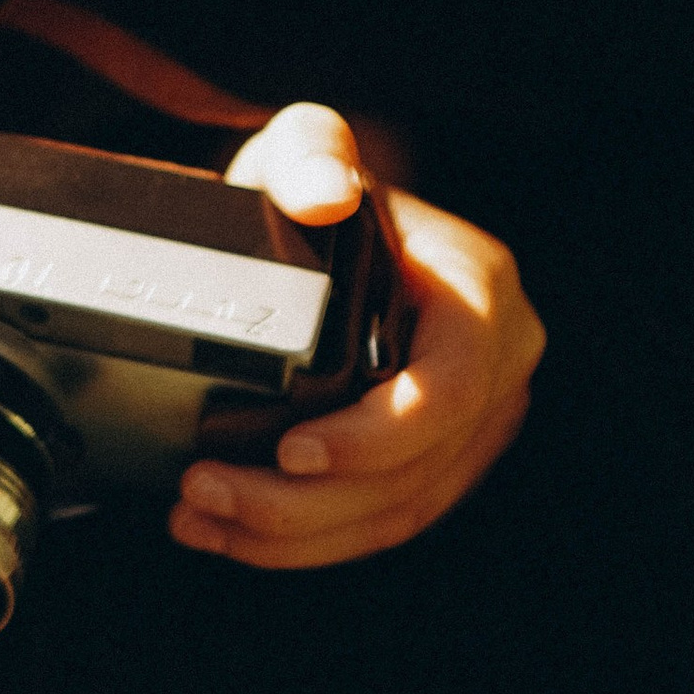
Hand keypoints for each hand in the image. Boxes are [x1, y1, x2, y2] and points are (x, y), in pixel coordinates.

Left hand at [168, 104, 543, 567]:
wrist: (329, 234)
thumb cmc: (321, 194)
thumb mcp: (308, 153)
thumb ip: (310, 152)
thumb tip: (324, 194)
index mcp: (481, 296)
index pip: (449, 389)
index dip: (374, 436)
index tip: (288, 450)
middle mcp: (495, 369)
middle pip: (413, 474)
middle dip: (303, 505)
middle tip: (204, 492)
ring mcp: (472, 429)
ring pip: (391, 515)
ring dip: (290, 536)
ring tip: (198, 516)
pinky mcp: (436, 468)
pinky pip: (376, 524)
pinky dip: (300, 541)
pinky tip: (227, 532)